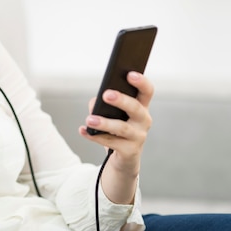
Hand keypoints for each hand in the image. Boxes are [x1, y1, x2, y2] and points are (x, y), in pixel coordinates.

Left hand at [79, 71, 153, 202]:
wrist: (124, 157)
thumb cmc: (117, 128)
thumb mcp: (112, 113)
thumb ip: (104, 104)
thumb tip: (96, 103)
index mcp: (142, 106)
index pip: (147, 91)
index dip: (141, 82)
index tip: (130, 74)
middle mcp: (144, 120)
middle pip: (135, 108)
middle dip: (121, 100)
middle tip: (106, 94)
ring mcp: (138, 137)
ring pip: (122, 128)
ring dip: (104, 123)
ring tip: (89, 119)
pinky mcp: (129, 151)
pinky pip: (111, 143)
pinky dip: (94, 136)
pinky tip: (83, 130)